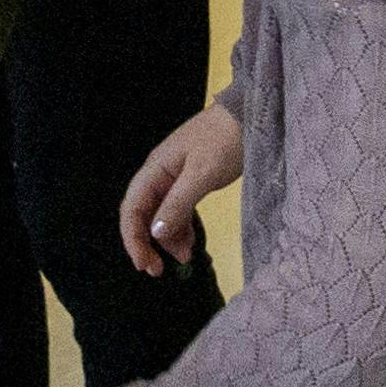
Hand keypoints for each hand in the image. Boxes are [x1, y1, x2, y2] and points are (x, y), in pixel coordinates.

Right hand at [119, 101, 245, 274]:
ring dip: (167, 239)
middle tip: (158, 271)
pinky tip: (190, 244)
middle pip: (143, 214)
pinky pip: (178, 210)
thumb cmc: (226, 140)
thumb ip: (178, 203)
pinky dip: (181, 228)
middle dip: (147, 243)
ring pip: (161, 215)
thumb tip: (155, 234)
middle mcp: (160, 174)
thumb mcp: (203, 174)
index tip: (144, 265)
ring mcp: (176, 178)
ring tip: (184, 259)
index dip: (133, 239)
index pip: (132, 208)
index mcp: (156, 169)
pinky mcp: (192, 182)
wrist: (253, 116)